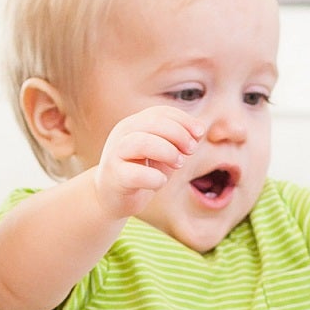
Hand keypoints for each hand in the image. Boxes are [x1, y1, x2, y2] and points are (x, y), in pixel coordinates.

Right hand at [90, 107, 204, 219]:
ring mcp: (115, 154)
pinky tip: (160, 182)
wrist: (111, 198)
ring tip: (179, 164)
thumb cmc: (140, 172)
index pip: (161, 112)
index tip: (199, 135)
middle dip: (179, 135)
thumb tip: (198, 131)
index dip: (184, 120)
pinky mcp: (114, 176)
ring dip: (168, 152)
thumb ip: (177, 141)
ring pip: (142, 143)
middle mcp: (122, 134)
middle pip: (153, 123)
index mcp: (134, 124)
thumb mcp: (162, 153)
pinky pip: (137, 174)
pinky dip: (155, 178)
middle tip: (190, 150)